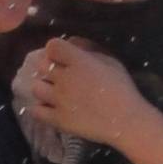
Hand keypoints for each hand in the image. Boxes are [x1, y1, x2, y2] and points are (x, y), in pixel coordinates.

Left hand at [23, 37, 155, 148]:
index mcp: (78, 62)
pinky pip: (36, 111)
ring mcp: (58, 100)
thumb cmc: (122, 89)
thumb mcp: (111, 61)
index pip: (52, 46)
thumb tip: (71, 42)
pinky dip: (41, 108)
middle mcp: (64, 78)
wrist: (126, 121)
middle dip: (49, 68)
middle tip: (59, 75)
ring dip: (44, 88)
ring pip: (36, 88)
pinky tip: (51, 108)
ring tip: (54, 93)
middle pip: (41, 66)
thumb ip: (89, 49)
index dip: (55, 50)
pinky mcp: (57, 119)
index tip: (62, 56)